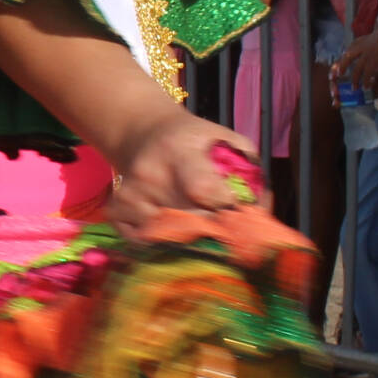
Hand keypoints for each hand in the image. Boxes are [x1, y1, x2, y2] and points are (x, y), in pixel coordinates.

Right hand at [106, 109, 255, 231]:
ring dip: (187, 242)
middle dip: (213, 233)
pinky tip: (171, 230)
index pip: (202, 189)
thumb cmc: (194, 141)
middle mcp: (149, 174)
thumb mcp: (226, 141)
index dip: (226, 208)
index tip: (239, 214)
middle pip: (186, 222)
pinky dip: (160, 244)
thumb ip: (250, 173)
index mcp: (179, 150)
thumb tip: (262, 212)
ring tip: (200, 232)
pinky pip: (142, 244)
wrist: (144, 132)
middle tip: (228, 234)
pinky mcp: (116, 211)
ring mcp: (129, 195)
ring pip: (164, 238)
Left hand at [333, 31, 377, 99]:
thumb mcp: (374, 37)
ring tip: (354, 88)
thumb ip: (369, 43)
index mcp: (360, 41)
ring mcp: (366, 55)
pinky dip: (366, 82)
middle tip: (338, 75)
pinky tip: (366, 87)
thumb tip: (368, 48)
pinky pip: (367, 74)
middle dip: (341, 67)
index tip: (337, 66)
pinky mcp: (373, 61)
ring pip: (356, 70)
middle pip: (346, 58)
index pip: (348, 51)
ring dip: (355, 80)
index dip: (341, 59)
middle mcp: (360, 47)